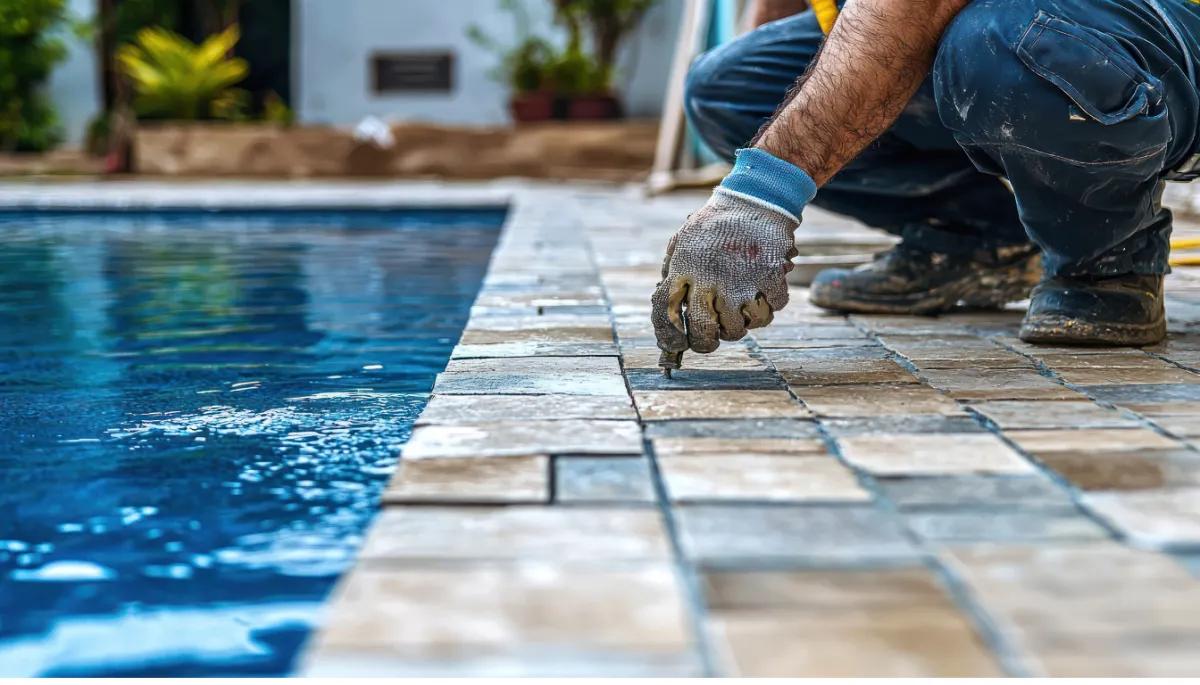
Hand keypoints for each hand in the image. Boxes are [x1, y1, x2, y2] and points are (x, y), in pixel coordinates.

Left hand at [651, 190, 799, 355]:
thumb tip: (667, 304)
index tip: (676, 346)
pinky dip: (768, 309)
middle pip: (703, 330)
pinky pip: (769, 312)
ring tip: (739, 316)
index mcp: (683, 268)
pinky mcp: (768, 278)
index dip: (667, 336)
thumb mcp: (684, 239)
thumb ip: (673, 269)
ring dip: (739, 328)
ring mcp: (740, 281)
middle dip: (705, 344)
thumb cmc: (717, 221)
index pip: (665, 312)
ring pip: (738, 328)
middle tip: (711, 342)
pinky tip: (763, 299)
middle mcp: (709, 279)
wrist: (754, 197)